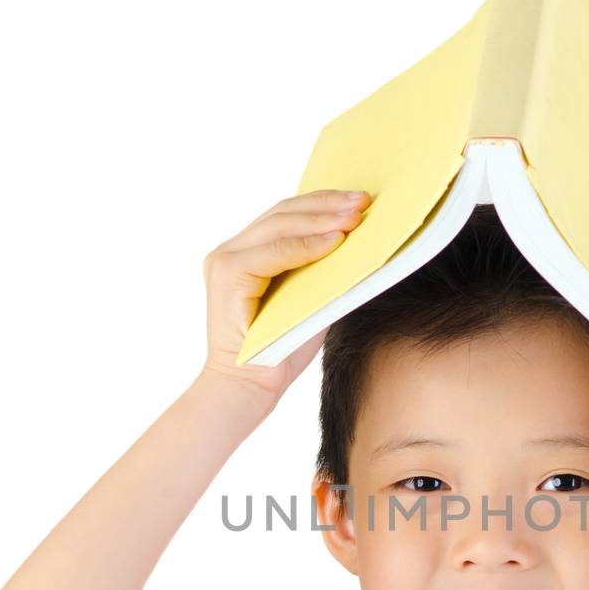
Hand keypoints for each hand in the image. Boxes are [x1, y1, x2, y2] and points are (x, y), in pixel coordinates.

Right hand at [201, 188, 370, 403]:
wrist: (250, 388)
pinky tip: (335, 242)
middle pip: (282, 213)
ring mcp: (224, 260)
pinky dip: (306, 246)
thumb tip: (358, 241)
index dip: (323, 203)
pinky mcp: (228, 274)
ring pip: (279, 226)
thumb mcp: (310, 301)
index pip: (285, 215)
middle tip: (363, 202)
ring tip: (355, 218)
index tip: (360, 200)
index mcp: (245, 253)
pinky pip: (274, 252)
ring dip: (321, 220)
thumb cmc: (280, 351)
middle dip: (327, 205)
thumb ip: (321, 270)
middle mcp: (229, 251)